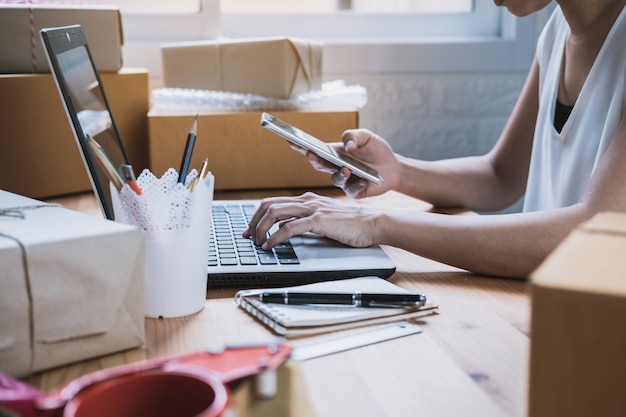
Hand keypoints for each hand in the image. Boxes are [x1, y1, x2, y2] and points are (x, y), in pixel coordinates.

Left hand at [242, 192, 377, 249]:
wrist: (372, 223)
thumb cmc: (350, 224)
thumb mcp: (323, 219)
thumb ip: (304, 220)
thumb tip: (284, 228)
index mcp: (306, 199)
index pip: (273, 202)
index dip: (257, 216)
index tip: (250, 230)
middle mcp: (307, 200)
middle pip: (268, 205)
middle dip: (253, 222)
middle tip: (249, 237)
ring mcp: (312, 209)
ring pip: (275, 213)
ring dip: (261, 229)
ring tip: (258, 242)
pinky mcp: (319, 220)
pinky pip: (289, 228)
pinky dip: (275, 237)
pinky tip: (271, 246)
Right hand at [304, 129, 400, 198]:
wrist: (393, 167)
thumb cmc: (376, 150)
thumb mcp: (366, 136)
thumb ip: (354, 136)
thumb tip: (347, 145)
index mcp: (334, 154)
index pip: (314, 149)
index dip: (301, 146)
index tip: (290, 139)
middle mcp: (335, 168)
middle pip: (320, 165)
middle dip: (314, 159)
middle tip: (310, 153)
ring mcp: (344, 181)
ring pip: (336, 179)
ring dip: (340, 174)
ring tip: (347, 169)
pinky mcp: (355, 192)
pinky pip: (352, 190)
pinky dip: (358, 184)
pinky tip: (363, 180)